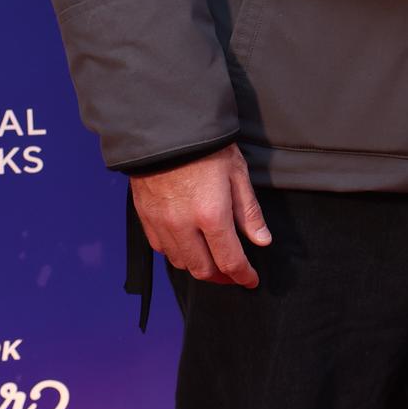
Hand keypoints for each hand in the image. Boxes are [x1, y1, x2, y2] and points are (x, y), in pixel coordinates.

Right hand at [131, 145, 271, 288]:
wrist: (163, 127)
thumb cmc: (206, 146)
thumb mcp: (237, 173)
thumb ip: (248, 212)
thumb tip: (262, 241)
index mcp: (211, 215)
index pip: (230, 261)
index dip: (243, 276)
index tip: (251, 281)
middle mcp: (183, 226)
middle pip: (203, 270)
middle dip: (222, 277)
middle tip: (234, 274)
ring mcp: (161, 223)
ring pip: (181, 263)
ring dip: (199, 267)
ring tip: (213, 261)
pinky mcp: (145, 217)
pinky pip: (161, 248)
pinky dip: (177, 254)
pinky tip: (188, 245)